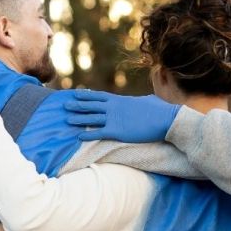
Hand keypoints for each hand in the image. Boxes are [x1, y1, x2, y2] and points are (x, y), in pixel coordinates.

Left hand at [65, 91, 179, 142]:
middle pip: (91, 106)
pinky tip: (78, 137)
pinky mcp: (117, 131)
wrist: (165, 119)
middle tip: (65, 104)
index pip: (99, 97)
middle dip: (77, 105)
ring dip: (78, 119)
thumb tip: (146, 99)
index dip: (87, 96)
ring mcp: (114, 119)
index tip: (77, 94)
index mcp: (120, 100)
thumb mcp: (148, 101)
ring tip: (67, 119)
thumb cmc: (160, 110)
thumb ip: (142, 100)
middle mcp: (114, 108)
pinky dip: (88, 135)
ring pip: (91, 118)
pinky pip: (98, 133)